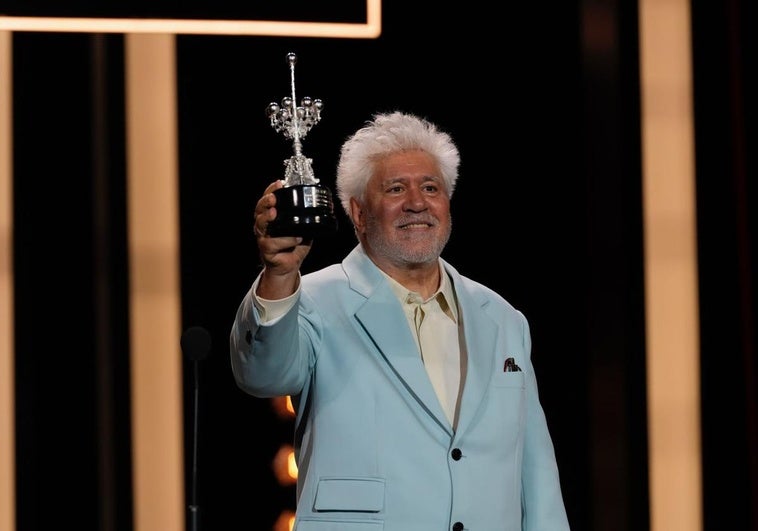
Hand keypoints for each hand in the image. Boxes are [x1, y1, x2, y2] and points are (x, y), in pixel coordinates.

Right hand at [254, 180, 311, 298]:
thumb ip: (306, 218)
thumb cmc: (294, 246)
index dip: (271, 190)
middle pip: (259, 210)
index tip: (279, 183)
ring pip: (260, 225)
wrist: (289, 266)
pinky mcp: (266, 251)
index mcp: (272, 217)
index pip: (268, 200)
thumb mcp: (302, 228)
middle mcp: (264, 226)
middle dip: (265, 202)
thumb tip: (322, 206)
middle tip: (273, 198)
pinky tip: (296, 238)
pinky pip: (272, 243)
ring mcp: (264, 237)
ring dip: (267, 218)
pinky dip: (285, 240)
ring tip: (275, 213)